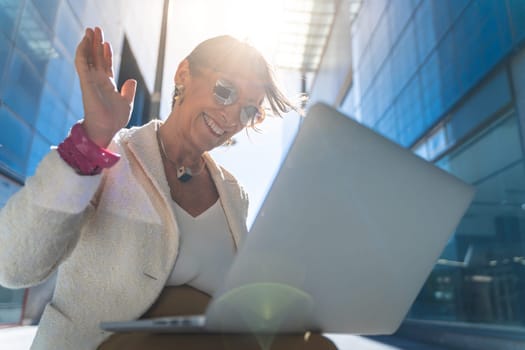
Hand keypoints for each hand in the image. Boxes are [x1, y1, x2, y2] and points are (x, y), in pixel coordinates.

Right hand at [74, 27, 136, 146]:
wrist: (106, 128)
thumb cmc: (114, 119)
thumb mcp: (126, 103)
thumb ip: (128, 91)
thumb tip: (131, 80)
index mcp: (107, 84)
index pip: (105, 65)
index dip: (106, 53)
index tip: (106, 43)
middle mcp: (97, 80)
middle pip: (95, 57)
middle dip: (95, 43)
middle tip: (96, 29)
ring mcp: (91, 80)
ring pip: (88, 57)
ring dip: (88, 43)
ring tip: (90, 30)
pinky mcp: (86, 82)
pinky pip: (82, 64)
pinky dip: (82, 52)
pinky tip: (85, 42)